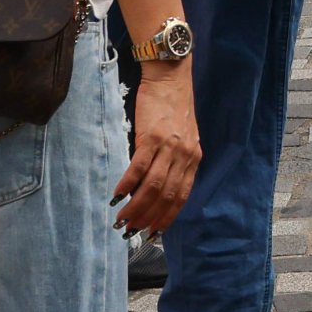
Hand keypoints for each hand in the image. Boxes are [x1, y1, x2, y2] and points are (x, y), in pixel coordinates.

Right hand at [115, 65, 201, 233]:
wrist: (170, 78)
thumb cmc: (172, 109)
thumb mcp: (181, 139)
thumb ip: (173, 163)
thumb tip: (152, 191)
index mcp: (194, 158)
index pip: (182, 197)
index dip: (167, 218)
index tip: (153, 233)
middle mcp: (185, 155)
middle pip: (166, 196)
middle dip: (148, 217)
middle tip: (131, 230)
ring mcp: (170, 146)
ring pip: (153, 186)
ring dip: (136, 206)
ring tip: (121, 218)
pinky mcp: (153, 136)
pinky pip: (139, 167)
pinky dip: (127, 184)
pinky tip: (116, 195)